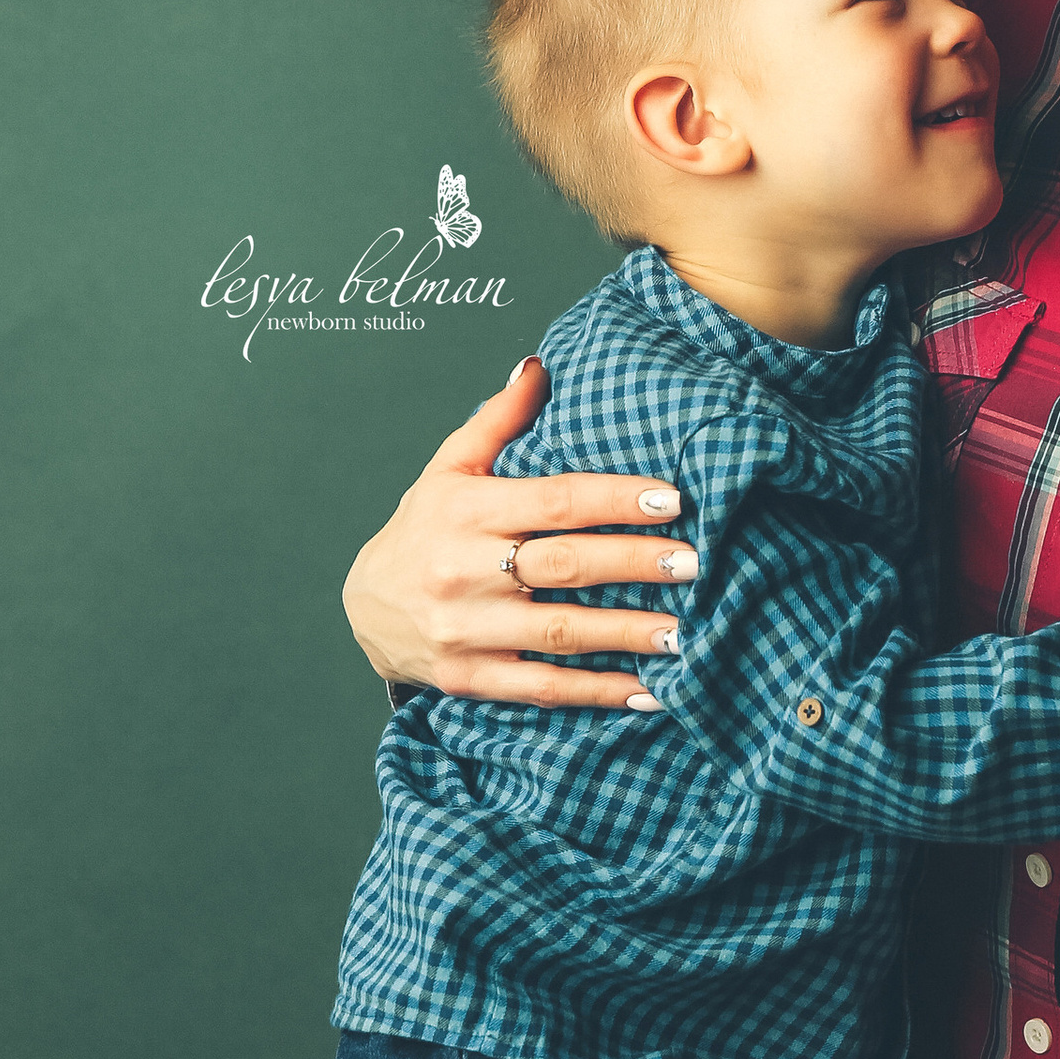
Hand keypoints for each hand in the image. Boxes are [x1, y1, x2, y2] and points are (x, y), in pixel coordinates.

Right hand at [341, 359, 698, 707]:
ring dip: (627, 634)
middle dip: (635, 563)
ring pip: (559, 633)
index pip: (553, 501)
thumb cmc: (423, 529)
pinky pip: (541, 688)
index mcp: (467, 512)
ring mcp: (466, 630)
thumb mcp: (447, 469)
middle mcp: (463, 570)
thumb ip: (497, 420)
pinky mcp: (469, 679)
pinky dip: (597, 693)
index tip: (672, 499)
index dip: (614, 499)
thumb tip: (541, 365)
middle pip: (565, 566)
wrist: (364, 609)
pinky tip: (648, 691)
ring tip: (686, 632)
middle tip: (695, 562)